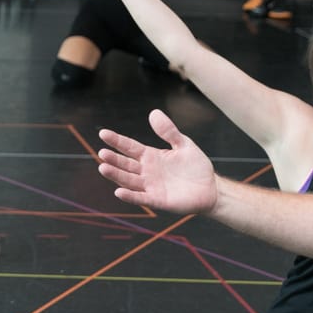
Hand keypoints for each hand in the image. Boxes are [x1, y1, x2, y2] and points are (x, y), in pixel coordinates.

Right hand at [97, 109, 216, 213]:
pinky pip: (141, 198)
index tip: (103, 133)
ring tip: (103, 168)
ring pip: (128, 180)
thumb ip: (169, 131)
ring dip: (116, 175)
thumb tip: (153, 113)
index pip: (129, 147)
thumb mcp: (184, 144)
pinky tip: (119, 192)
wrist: (211, 189)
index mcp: (150, 156)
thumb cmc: (196, 167)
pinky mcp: (157, 200)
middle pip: (125, 164)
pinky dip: (130, 196)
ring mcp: (150, 186)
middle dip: (113, 159)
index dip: (116, 141)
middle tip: (102, 153)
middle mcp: (146, 171)